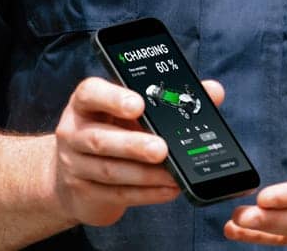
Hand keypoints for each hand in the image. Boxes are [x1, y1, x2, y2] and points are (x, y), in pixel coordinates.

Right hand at [51, 76, 224, 226]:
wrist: (76, 172)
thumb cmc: (113, 130)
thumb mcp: (134, 111)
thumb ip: (172, 99)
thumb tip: (212, 91)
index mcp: (86, 104)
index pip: (90, 93)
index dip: (112, 98)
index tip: (138, 104)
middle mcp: (74, 132)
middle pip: (99, 138)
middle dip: (133, 144)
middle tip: (161, 148)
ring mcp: (75, 165)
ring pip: (109, 170)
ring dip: (145, 174)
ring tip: (173, 174)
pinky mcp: (84, 193)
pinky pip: (117, 194)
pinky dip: (146, 194)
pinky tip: (169, 189)